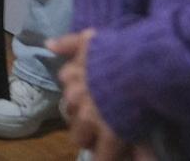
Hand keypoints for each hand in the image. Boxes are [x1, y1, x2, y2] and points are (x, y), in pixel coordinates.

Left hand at [51, 30, 133, 159]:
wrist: (140, 69)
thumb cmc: (118, 52)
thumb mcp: (90, 40)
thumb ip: (69, 43)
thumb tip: (49, 44)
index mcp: (72, 76)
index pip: (66, 87)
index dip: (78, 93)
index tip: (88, 96)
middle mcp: (76, 98)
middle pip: (71, 115)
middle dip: (81, 119)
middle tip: (97, 120)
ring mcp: (92, 118)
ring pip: (81, 137)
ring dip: (90, 138)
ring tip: (104, 139)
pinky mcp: (111, 135)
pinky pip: (103, 155)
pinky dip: (106, 157)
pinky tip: (115, 158)